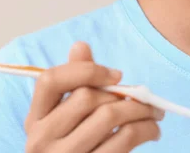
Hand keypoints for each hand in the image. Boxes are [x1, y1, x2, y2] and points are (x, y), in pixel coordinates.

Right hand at [24, 42, 163, 152]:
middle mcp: (41, 139)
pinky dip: (146, 129)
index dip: (85, 69)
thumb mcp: (70, 117)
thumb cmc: (76, 146)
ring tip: (154, 112)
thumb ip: (76, 82)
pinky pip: (125, 139)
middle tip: (144, 96)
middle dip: (122, 92)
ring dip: (141, 109)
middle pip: (86, 97)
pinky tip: (152, 129)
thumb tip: (80, 46)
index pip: (50, 80)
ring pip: (109, 116)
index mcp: (35, 119)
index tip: (116, 75)